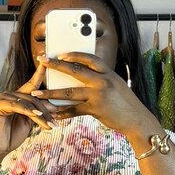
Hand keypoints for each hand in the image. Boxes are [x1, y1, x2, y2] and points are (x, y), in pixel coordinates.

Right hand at [0, 61, 62, 162]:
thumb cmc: (12, 136)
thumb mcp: (29, 123)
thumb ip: (37, 113)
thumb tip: (54, 106)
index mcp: (17, 97)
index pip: (32, 83)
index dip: (40, 73)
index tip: (48, 61)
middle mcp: (10, 94)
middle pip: (33, 96)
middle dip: (47, 109)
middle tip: (57, 119)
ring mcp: (3, 98)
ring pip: (28, 102)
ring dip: (41, 114)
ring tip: (51, 125)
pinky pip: (19, 107)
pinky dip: (30, 111)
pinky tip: (38, 116)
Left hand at [33, 52, 158, 140]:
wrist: (136, 120)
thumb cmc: (126, 103)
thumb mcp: (116, 85)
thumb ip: (102, 79)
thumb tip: (84, 75)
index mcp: (108, 72)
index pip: (89, 58)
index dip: (74, 54)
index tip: (60, 54)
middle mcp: (102, 81)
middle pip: (75, 71)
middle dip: (56, 65)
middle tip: (42, 61)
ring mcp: (98, 95)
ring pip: (69, 93)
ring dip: (51, 93)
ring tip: (37, 93)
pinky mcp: (95, 110)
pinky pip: (74, 110)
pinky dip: (62, 112)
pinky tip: (52, 113)